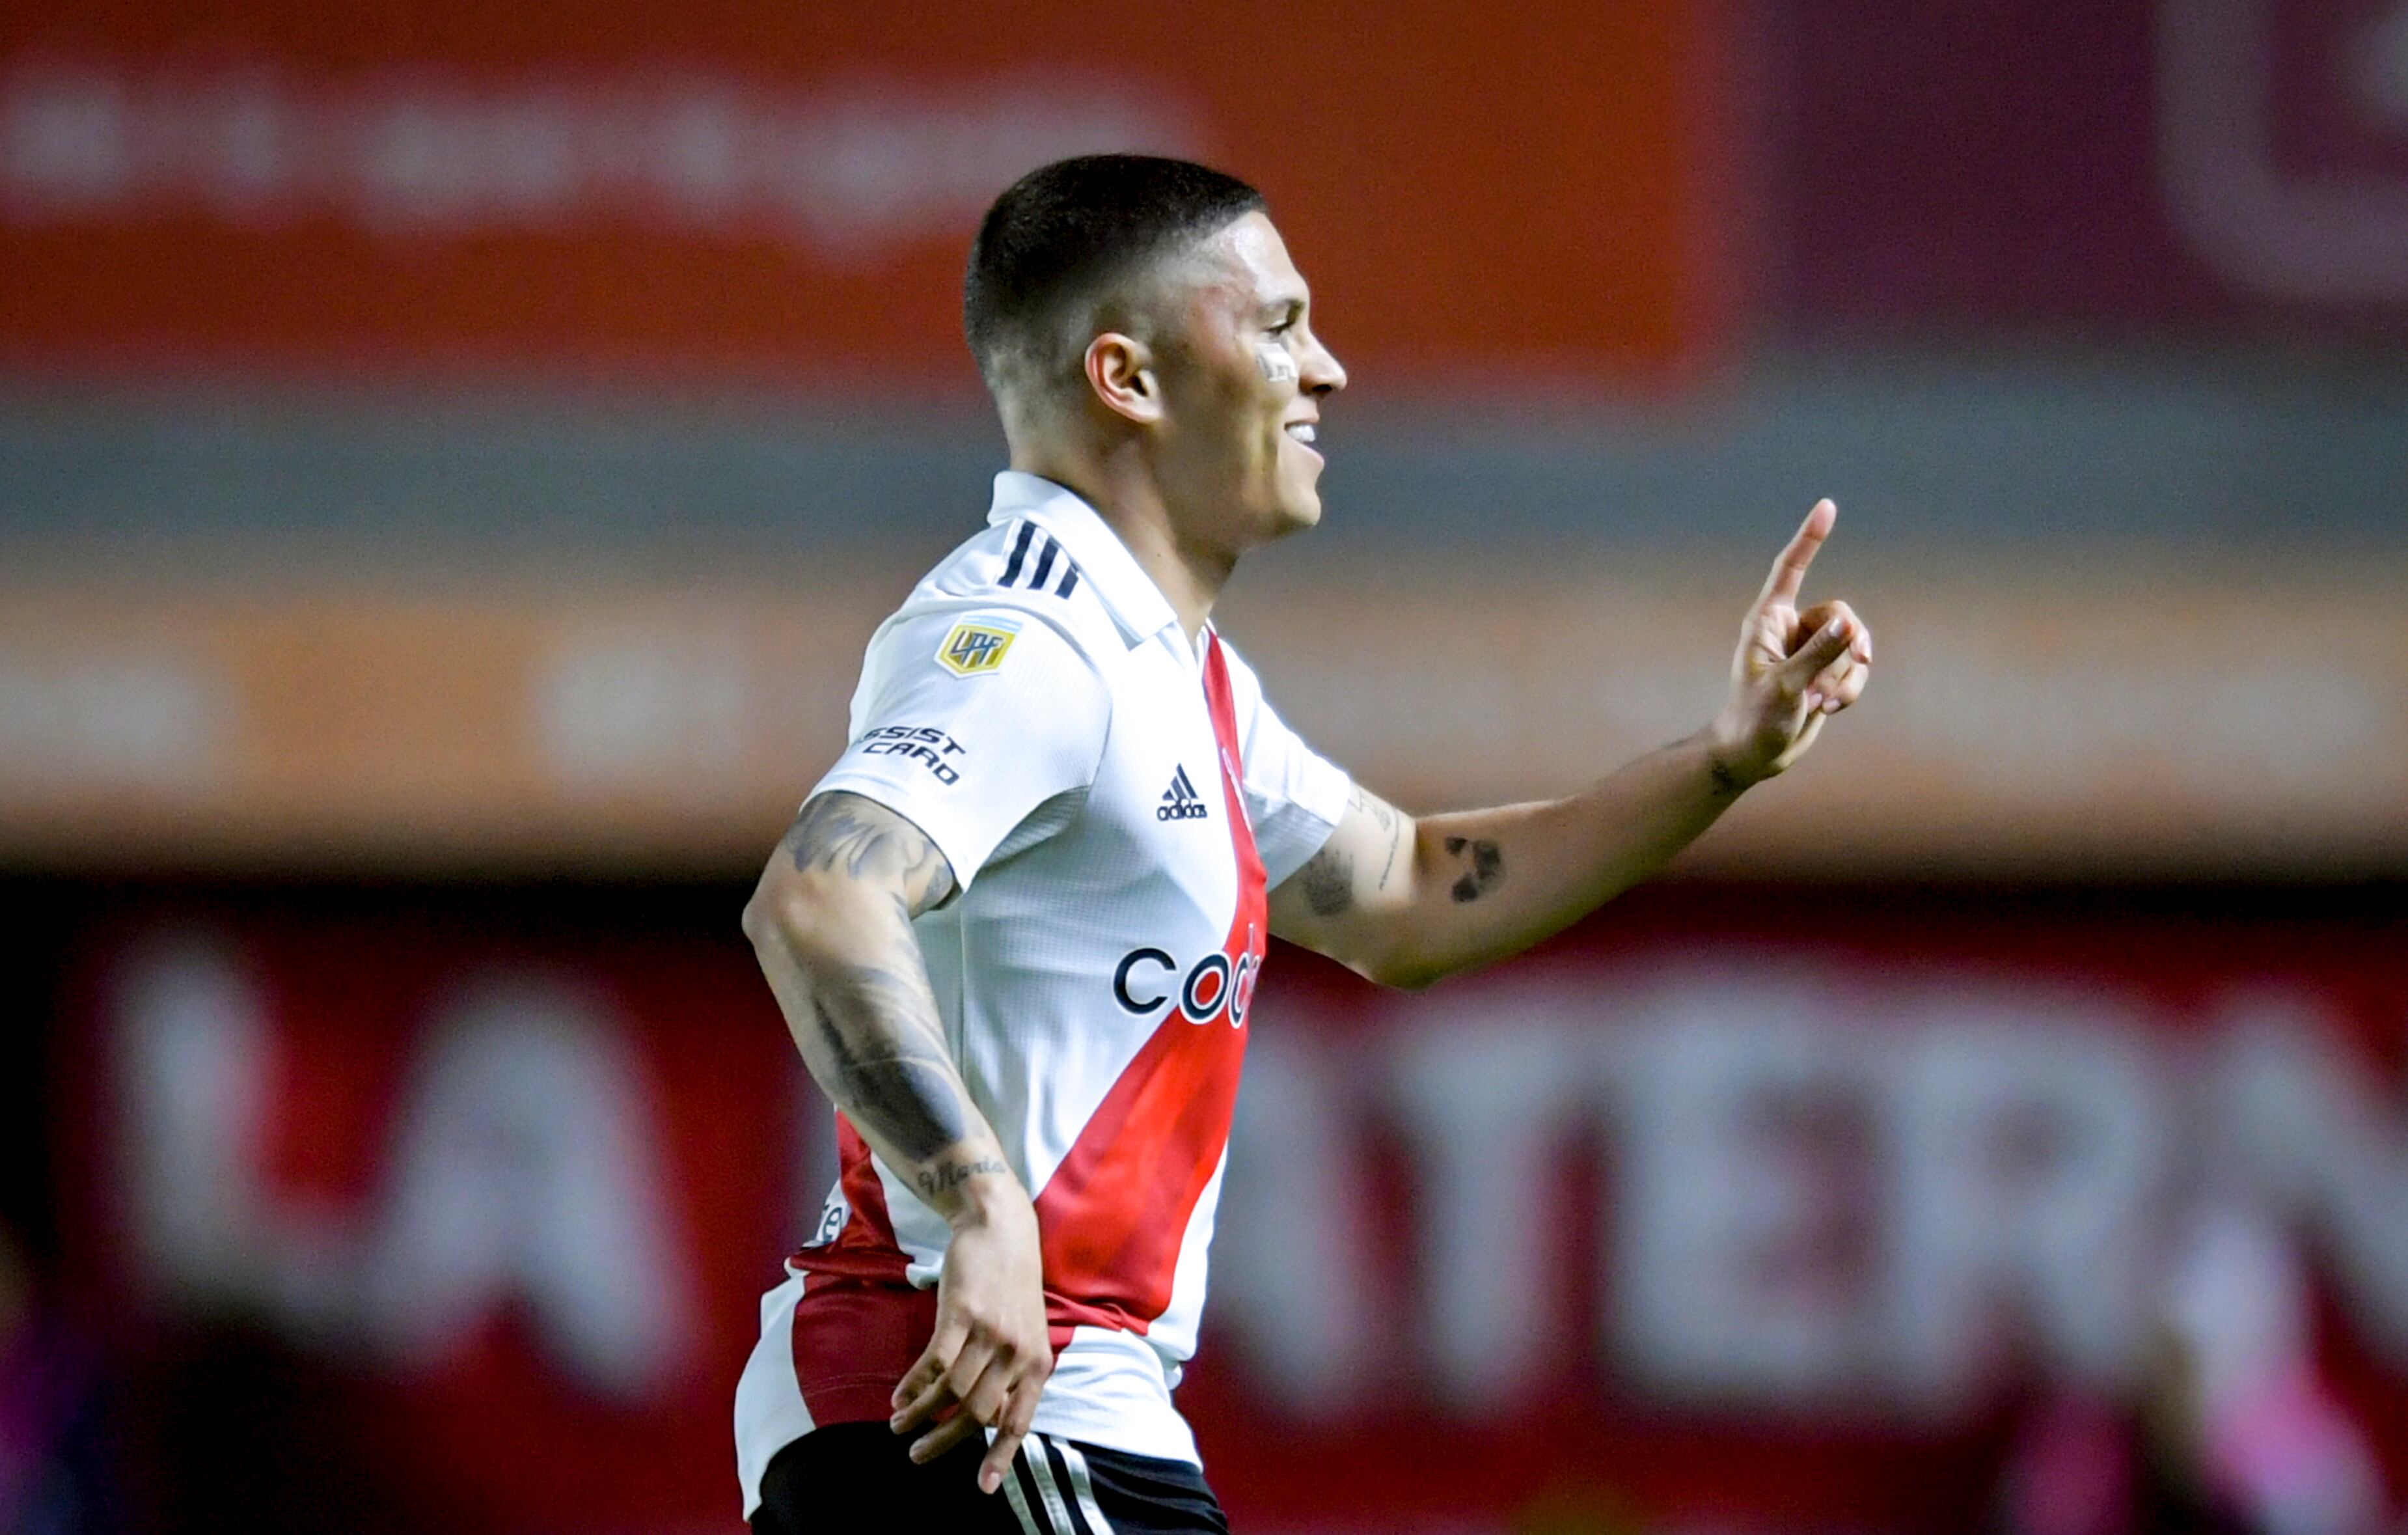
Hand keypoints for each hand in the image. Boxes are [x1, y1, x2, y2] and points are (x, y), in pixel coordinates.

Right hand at [888, 1180, 1050, 1494]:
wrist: (1001, 1227)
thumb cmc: (1010, 1284)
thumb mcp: (1025, 1331)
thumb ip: (1010, 1372)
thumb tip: (984, 1418)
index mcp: (1037, 1362)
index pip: (1018, 1420)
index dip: (1000, 1457)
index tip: (982, 1488)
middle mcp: (1017, 1352)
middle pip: (977, 1414)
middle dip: (944, 1440)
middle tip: (917, 1454)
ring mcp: (990, 1332)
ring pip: (951, 1392)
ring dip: (920, 1414)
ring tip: (898, 1424)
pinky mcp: (961, 1313)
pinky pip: (934, 1363)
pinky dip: (914, 1385)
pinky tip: (899, 1396)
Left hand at [1708, 499, 1872, 786]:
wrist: (1755, 754)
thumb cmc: (1755, 719)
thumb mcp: (1786, 687)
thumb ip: (1817, 654)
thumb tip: (1848, 625)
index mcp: (1768, 621)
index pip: (1790, 569)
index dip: (1809, 539)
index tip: (1827, 507)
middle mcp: (1791, 629)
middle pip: (1840, 615)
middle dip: (1845, 648)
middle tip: (1828, 682)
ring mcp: (1810, 650)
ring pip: (1853, 646)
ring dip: (1845, 678)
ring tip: (1820, 703)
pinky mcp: (1826, 672)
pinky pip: (1856, 669)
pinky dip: (1849, 690)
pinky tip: (1828, 709)